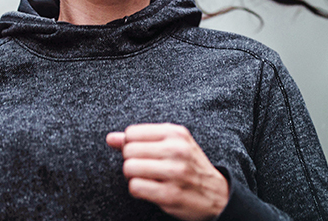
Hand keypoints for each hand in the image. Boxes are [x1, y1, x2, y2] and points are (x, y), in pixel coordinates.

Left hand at [106, 123, 228, 220]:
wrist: (217, 194)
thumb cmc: (189, 165)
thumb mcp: (171, 144)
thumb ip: (140, 138)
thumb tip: (110, 138)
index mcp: (176, 133)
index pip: (132, 133)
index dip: (130, 144)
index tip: (141, 152)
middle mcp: (176, 150)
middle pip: (128, 151)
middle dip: (130, 161)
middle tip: (143, 167)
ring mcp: (174, 172)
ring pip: (129, 168)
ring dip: (132, 176)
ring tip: (145, 177)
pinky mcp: (170, 194)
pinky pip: (135, 187)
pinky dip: (137, 189)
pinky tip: (149, 189)